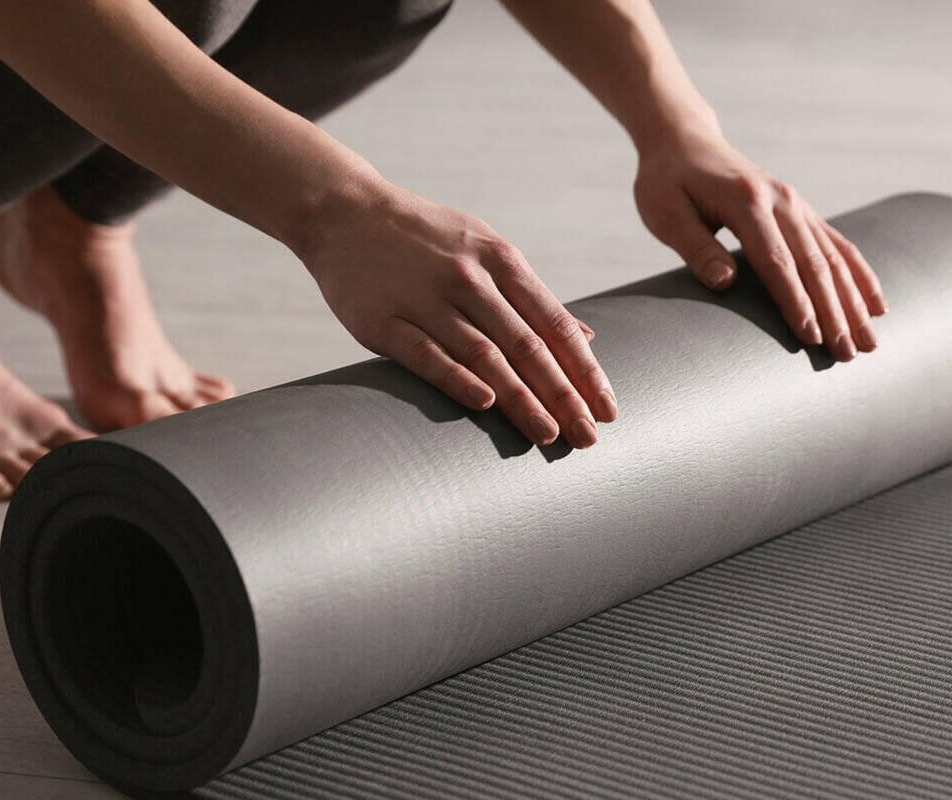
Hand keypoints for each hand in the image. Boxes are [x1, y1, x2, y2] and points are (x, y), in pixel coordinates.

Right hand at [300, 178, 614, 447]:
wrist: (343, 211)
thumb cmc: (426, 238)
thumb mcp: (486, 248)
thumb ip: (532, 296)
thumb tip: (587, 338)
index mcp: (501, 260)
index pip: (555, 323)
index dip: (585, 369)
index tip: (608, 407)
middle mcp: (469, 278)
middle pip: (527, 345)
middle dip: (564, 394)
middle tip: (588, 436)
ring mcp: (426, 298)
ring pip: (484, 354)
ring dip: (521, 397)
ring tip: (548, 434)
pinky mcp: (383, 320)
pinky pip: (426, 354)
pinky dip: (458, 379)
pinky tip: (486, 404)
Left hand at [633, 130, 886, 359]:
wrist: (684, 140)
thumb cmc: (667, 181)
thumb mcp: (665, 212)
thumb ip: (696, 247)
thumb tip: (725, 283)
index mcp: (746, 201)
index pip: (776, 261)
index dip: (794, 301)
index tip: (810, 337)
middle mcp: (781, 200)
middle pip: (814, 263)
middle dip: (834, 313)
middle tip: (848, 355)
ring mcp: (796, 204)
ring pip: (834, 257)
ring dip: (854, 301)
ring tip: (870, 342)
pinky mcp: (801, 210)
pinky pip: (839, 244)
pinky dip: (860, 275)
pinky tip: (877, 304)